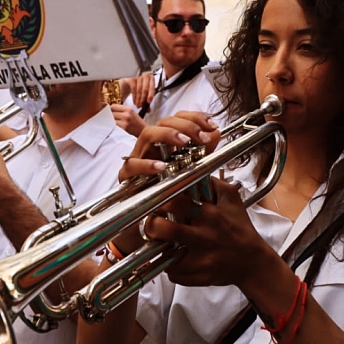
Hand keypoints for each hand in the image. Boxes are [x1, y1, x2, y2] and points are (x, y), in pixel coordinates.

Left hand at [111, 103, 146, 136]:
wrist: (144, 132)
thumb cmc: (138, 123)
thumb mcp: (132, 113)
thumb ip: (123, 110)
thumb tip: (111, 109)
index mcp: (129, 109)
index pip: (113, 106)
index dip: (111, 109)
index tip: (111, 111)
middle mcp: (126, 114)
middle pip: (111, 112)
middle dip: (111, 114)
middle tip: (114, 117)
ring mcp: (124, 121)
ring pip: (112, 118)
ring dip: (113, 120)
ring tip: (118, 122)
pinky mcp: (123, 127)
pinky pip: (114, 124)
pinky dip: (115, 125)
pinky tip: (119, 125)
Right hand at [112, 112, 220, 254]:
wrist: (146, 226)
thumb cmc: (167, 197)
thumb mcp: (189, 173)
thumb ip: (202, 152)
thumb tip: (216, 133)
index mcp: (165, 144)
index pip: (177, 119)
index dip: (194, 117)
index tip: (212, 125)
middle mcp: (150, 148)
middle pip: (163, 122)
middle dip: (185, 126)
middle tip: (203, 137)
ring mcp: (137, 160)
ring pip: (147, 136)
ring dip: (167, 135)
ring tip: (185, 143)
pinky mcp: (126, 178)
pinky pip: (132, 166)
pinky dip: (146, 164)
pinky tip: (161, 167)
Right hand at [128, 72, 156, 108]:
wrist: (128, 84)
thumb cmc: (139, 89)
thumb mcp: (145, 96)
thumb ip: (147, 102)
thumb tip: (148, 110)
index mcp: (152, 79)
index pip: (152, 87)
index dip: (151, 95)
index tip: (149, 102)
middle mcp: (146, 76)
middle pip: (145, 89)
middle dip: (143, 99)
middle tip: (142, 106)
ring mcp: (139, 77)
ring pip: (139, 89)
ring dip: (139, 99)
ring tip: (138, 106)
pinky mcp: (132, 79)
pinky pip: (134, 89)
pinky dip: (134, 97)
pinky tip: (135, 102)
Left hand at [141, 177, 278, 289]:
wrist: (253, 262)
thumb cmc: (241, 229)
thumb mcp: (232, 200)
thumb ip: (215, 183)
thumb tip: (198, 169)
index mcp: (209, 214)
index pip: (176, 201)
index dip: (160, 200)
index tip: (155, 200)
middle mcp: (204, 235)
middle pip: (166, 228)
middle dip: (152, 225)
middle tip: (152, 224)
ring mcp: (201, 258)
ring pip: (166, 255)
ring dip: (158, 249)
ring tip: (159, 244)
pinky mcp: (199, 275)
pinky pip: (174, 274)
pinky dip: (170, 268)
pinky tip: (173, 261)